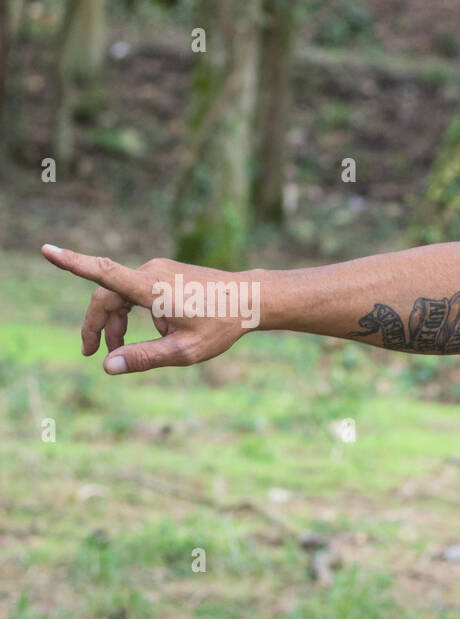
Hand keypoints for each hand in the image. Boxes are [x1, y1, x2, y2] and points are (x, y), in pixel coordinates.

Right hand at [41, 244, 255, 373]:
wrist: (251, 300)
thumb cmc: (221, 326)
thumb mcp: (185, 350)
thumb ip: (145, 358)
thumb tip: (108, 366)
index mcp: (151, 288)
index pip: (104, 273)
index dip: (73, 263)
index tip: (46, 249)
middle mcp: (151, 272)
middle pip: (107, 296)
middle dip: (97, 325)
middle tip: (89, 352)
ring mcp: (158, 269)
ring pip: (122, 295)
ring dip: (118, 321)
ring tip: (123, 348)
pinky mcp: (165, 272)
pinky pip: (139, 292)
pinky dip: (137, 312)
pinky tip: (158, 331)